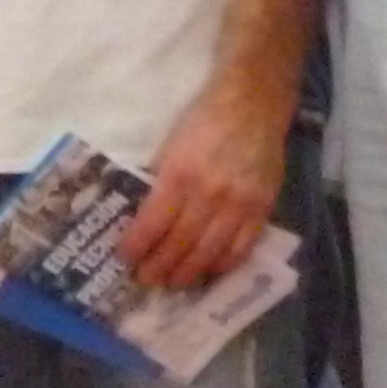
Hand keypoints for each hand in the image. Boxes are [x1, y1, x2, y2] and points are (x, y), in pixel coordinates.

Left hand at [121, 72, 288, 288]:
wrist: (254, 104)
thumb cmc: (204, 121)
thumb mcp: (170, 146)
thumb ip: (161, 183)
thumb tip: (143, 218)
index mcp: (180, 174)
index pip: (153, 223)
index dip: (137, 247)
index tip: (124, 259)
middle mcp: (210, 194)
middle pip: (180, 244)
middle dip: (159, 267)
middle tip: (145, 280)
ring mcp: (240, 204)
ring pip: (210, 252)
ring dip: (188, 273)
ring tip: (172, 283)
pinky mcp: (262, 208)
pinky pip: (242, 248)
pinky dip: (223, 265)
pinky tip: (208, 272)